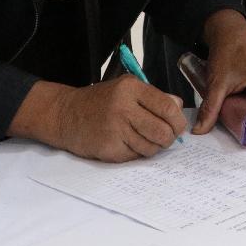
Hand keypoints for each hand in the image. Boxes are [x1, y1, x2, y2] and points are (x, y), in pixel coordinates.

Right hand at [9, 77, 186, 162]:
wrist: (66, 115)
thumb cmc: (101, 101)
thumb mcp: (127, 89)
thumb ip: (154, 97)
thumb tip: (178, 107)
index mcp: (132, 88)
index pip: (168, 108)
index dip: (178, 121)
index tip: (178, 126)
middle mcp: (123, 107)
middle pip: (163, 131)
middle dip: (168, 138)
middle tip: (165, 138)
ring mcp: (115, 129)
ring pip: (151, 147)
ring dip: (152, 147)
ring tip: (143, 139)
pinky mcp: (108, 148)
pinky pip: (135, 156)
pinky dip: (135, 153)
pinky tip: (126, 143)